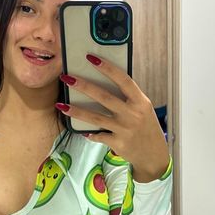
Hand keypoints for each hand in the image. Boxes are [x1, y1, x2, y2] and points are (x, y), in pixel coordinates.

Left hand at [56, 54, 169, 181]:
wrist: (154, 155)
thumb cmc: (146, 127)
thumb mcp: (143, 109)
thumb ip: (128, 98)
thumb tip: (104, 83)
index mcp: (140, 101)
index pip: (123, 80)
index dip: (107, 68)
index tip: (91, 58)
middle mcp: (133, 114)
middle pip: (104, 97)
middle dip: (83, 86)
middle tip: (67, 77)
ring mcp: (125, 129)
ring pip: (96, 117)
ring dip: (76, 111)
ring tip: (61, 105)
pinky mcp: (118, 143)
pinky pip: (98, 135)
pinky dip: (90, 133)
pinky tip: (82, 131)